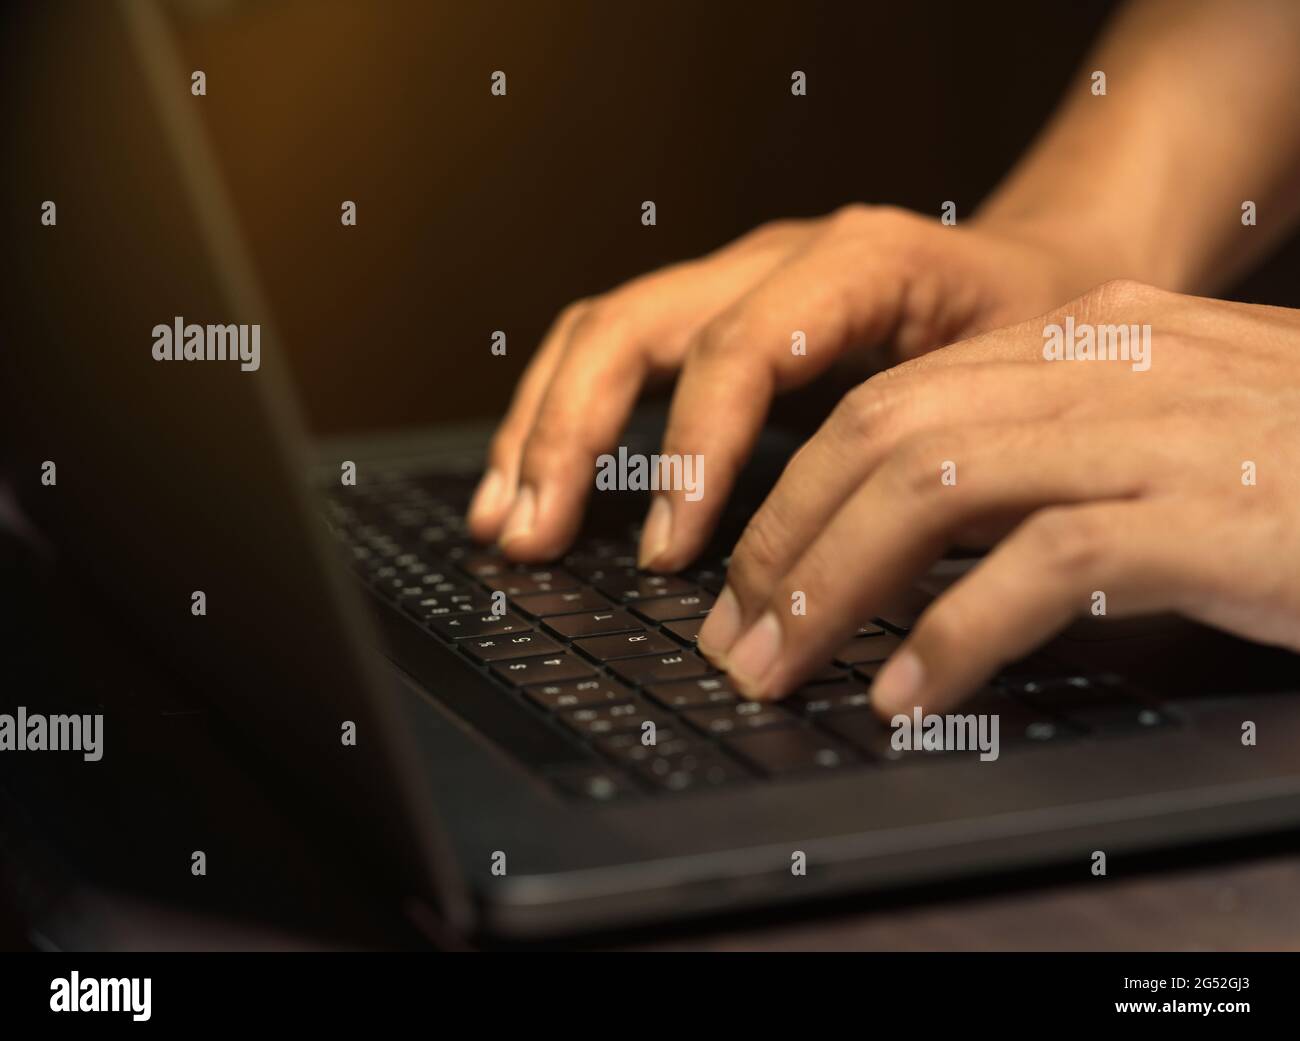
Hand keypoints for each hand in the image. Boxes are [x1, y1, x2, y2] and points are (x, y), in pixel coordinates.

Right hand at [466, 205, 1113, 567]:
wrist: (1046, 268)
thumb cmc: (1039, 333)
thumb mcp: (1015, 389)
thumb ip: (937, 462)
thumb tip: (861, 584)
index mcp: (858, 263)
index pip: (740, 347)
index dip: (692, 453)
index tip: (669, 557)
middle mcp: (777, 261)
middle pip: (631, 326)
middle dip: (568, 437)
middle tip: (534, 538)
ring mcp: (737, 283)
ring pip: (598, 333)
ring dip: (539, 429)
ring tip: (505, 521)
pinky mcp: (717, 317)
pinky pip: (613, 352)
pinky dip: (561, 419)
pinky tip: (536, 483)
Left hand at [697, 280, 1299, 716]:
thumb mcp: (1161, 433)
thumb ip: (1046, 459)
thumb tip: (914, 545)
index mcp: (1086, 338)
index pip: (890, 401)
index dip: (797, 492)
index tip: (748, 574)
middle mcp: (1109, 363)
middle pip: (885, 438)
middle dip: (788, 544)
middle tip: (737, 635)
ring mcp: (1160, 428)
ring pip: (935, 489)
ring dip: (835, 588)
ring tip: (786, 667)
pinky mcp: (1210, 511)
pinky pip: (1043, 566)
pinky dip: (957, 636)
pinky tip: (911, 694)